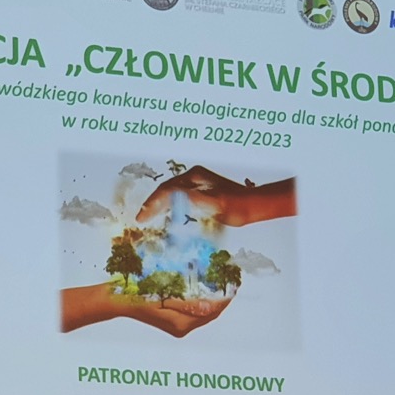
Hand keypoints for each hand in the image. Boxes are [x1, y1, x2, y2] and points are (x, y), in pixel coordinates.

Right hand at [61, 283, 231, 337]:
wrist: (116, 299)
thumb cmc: (135, 294)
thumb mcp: (162, 294)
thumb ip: (187, 302)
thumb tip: (211, 304)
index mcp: (181, 324)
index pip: (212, 312)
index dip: (226, 297)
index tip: (235, 282)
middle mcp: (182, 328)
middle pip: (211, 312)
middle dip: (222, 295)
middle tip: (231, 277)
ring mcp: (178, 324)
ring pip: (204, 311)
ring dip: (213, 295)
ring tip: (221, 278)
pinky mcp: (173, 319)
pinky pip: (194, 309)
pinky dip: (201, 297)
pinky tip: (205, 284)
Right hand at [136, 166, 294, 226]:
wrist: (254, 206)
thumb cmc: (237, 205)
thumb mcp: (214, 203)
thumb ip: (193, 199)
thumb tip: (172, 197)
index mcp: (194, 176)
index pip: (166, 189)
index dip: (152, 203)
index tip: (142, 217)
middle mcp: (194, 177)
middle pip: (166, 189)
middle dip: (152, 203)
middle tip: (141, 218)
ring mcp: (197, 184)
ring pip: (171, 193)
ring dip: (159, 204)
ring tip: (148, 216)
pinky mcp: (201, 192)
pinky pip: (178, 197)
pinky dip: (169, 206)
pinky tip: (166, 214)